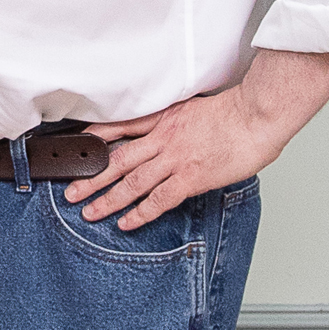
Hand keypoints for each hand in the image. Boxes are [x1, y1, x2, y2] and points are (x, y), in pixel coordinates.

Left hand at [67, 90, 291, 230]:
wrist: (257, 116)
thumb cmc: (235, 113)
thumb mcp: (195, 107)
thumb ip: (175, 120)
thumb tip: (165, 132)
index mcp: (164, 118)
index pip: (121, 127)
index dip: (96, 139)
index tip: (78, 147)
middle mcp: (164, 138)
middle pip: (118, 159)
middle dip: (91, 177)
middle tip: (71, 190)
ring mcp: (175, 158)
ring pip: (132, 181)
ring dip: (108, 198)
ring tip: (89, 211)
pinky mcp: (191, 177)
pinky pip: (159, 199)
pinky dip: (141, 213)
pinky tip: (126, 223)